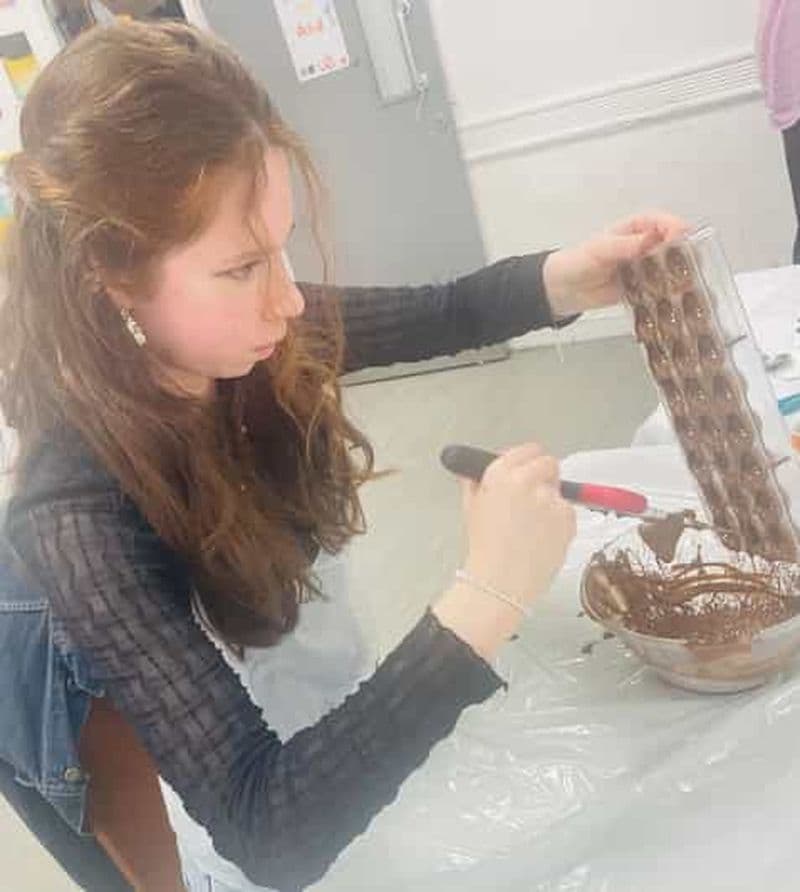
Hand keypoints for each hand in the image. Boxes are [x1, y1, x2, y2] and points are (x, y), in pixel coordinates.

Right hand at [461, 443, 575, 605]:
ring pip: (559, 490)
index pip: (528, 450)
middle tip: (533, 498)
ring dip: (550, 502)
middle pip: (549, 463)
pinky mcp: (568, 517)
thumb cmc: (484, 548)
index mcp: (500, 473)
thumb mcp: (470, 508)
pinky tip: (543, 538)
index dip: (528, 460)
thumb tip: (472, 470)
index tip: (526, 470)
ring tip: (533, 528)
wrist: (500, 582)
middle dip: (543, 477)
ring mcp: (550, 498)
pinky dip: (559, 522)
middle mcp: (527, 480)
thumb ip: (474, 482)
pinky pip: (568, 512)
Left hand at [543, 212, 689, 315]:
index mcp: (634, 229)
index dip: (675, 227)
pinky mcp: (641, 288)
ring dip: (680, 275)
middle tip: (695, 263)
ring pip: (669, 268)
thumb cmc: (578, 261)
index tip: (683, 235)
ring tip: (690, 283)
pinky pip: (659, 290)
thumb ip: (626, 245)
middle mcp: (644, 246)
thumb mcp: (600, 249)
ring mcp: (644, 268)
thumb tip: (651, 238)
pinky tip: (677, 300)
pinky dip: (668, 294)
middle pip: (672, 245)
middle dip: (685, 253)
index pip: (661, 222)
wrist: (563, 289)